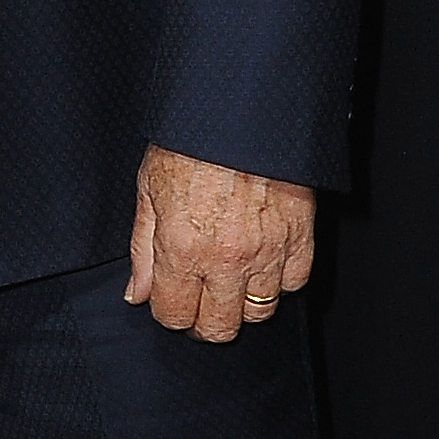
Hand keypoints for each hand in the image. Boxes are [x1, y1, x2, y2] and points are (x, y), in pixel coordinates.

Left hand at [125, 145, 314, 340]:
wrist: (240, 110)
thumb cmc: (189, 142)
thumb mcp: (148, 190)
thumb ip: (142, 250)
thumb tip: (138, 294)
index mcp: (182, 249)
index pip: (175, 316)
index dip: (169, 313)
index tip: (170, 300)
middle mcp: (226, 259)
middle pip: (219, 327)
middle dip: (204, 321)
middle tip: (200, 301)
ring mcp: (268, 251)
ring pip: (259, 312)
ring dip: (242, 303)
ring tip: (231, 279)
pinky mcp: (300, 236)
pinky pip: (294, 283)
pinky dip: (279, 280)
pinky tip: (262, 262)